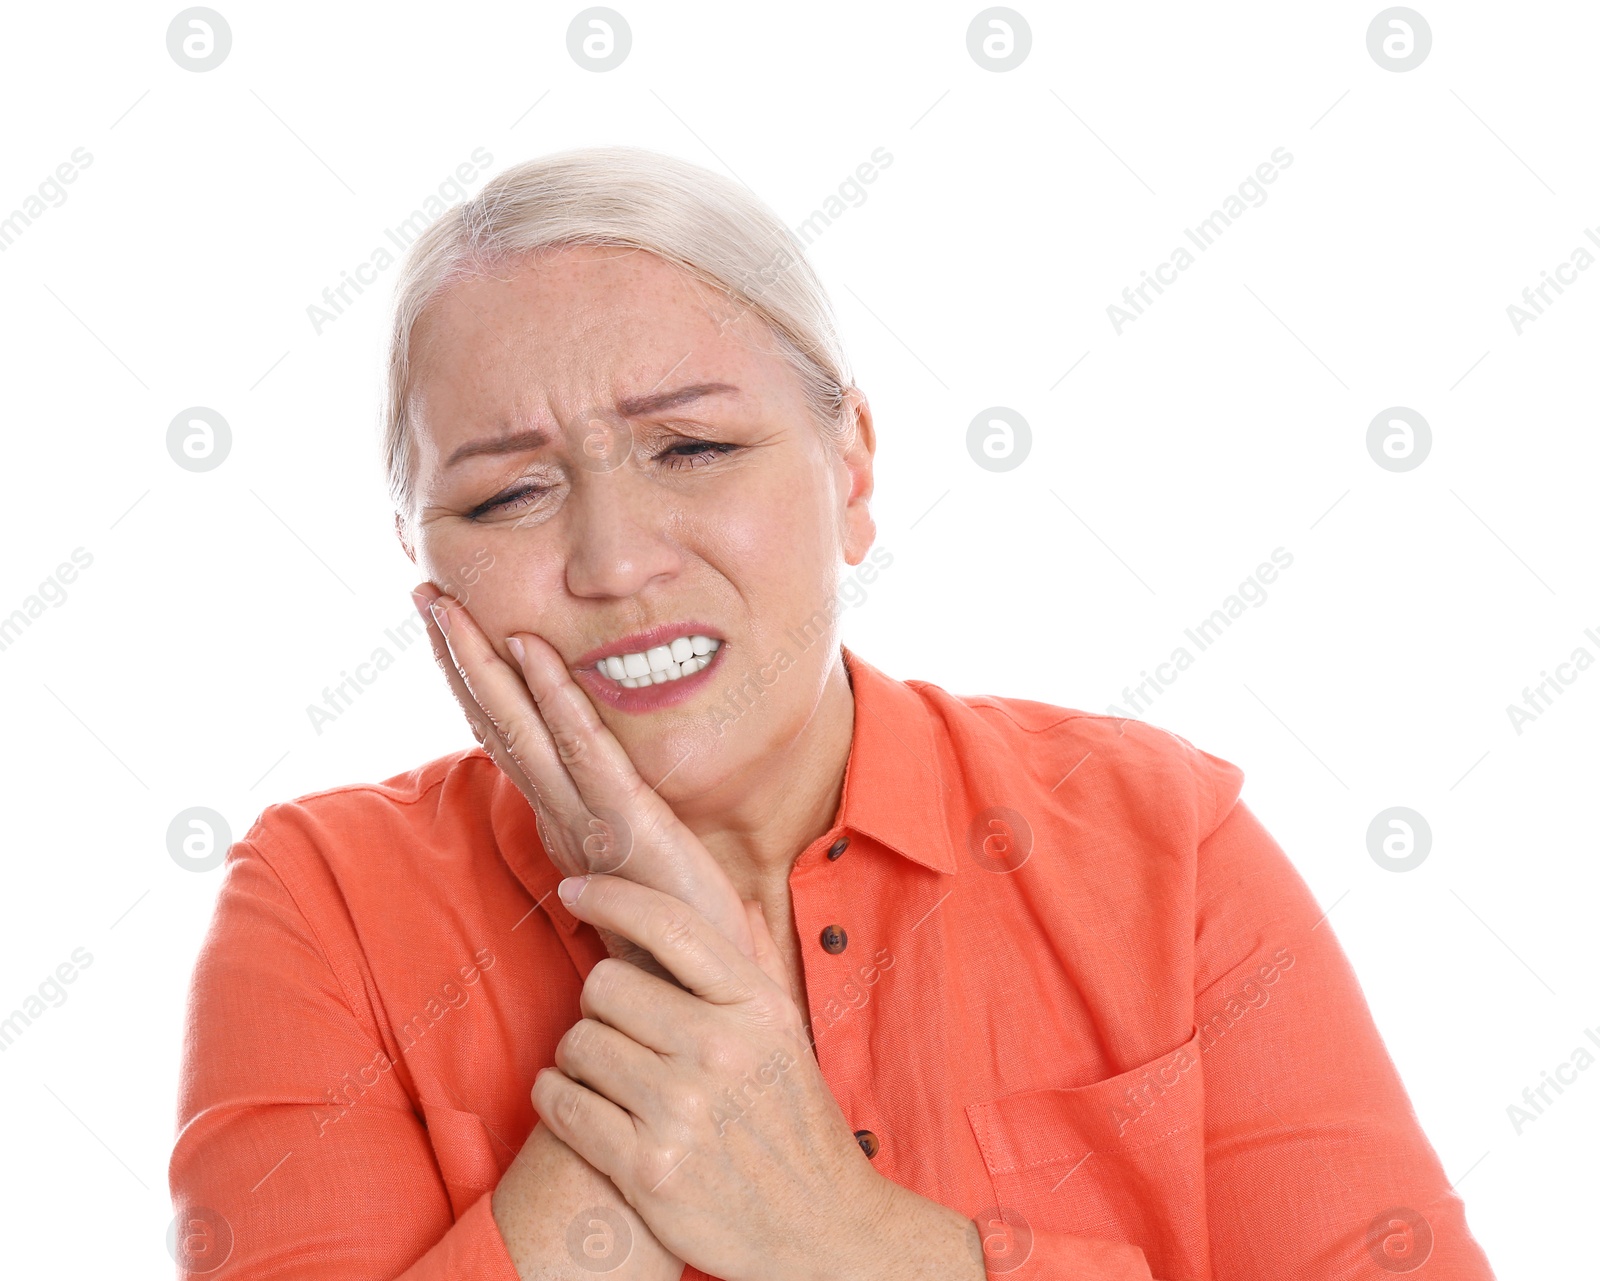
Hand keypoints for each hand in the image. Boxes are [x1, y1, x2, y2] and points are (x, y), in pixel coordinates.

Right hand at [411, 584, 753, 977]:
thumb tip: (581, 797)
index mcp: (561, 820)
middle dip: (457, 657)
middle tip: (422, 594)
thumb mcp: (630, 864)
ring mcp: (587, 819)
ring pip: (521, 729)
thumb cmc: (674, 928)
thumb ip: (602, 829)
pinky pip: (584, 748)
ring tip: (450, 607)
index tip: (443, 627)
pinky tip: (534, 649)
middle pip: (495, 723)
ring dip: (484, 664)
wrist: (706, 992)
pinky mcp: (626, 823)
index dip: (471, 682)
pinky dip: (556, 696)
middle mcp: (560, 815)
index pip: (504, 738)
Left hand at [533, 873, 901, 1280]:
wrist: (822, 1227)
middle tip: (617, 1026)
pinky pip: (563, 1106)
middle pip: (604, 985)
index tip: (576, 887)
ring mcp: (681, 1112)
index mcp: (757, 1007)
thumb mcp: (788, 1033)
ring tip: (608, 1072)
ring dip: (580, 1056)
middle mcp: (719, 1051)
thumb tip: (733, 899)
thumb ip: (757, 961)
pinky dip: (556, 1098)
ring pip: (578, 1043)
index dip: (612, 896)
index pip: (671, 927)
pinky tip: (577, 1100)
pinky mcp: (646, 1170)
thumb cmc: (795, 1121)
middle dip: (599, 1003)